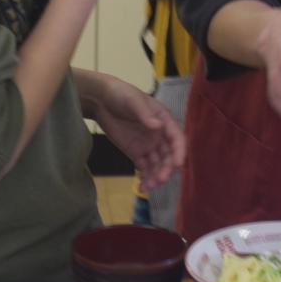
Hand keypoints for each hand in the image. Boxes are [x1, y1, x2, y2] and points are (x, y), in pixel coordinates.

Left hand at [84, 74, 186, 189]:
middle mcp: (160, 135)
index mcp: (164, 120)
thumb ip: (145, 114)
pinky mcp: (136, 153)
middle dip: (167, 169)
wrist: (101, 100)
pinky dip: (145, 177)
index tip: (178, 164)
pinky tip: (143, 187)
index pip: (177, 138)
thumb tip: (158, 126)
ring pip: (158, 165)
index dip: (179, 151)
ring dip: (157, 176)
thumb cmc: (121, 94)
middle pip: (169, 155)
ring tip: (149, 186)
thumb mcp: (133, 101)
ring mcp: (148, 145)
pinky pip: (144, 168)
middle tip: (161, 179)